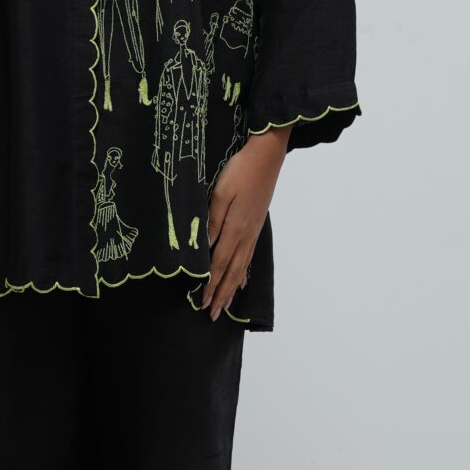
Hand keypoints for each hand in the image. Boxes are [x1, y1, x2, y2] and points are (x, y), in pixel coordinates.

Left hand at [202, 127, 288, 318]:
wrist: (267, 155)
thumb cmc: (240, 170)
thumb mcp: (221, 194)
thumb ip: (213, 222)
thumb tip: (205, 250)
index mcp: (235, 229)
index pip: (219, 264)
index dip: (210, 285)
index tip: (202, 303)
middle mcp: (246, 235)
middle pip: (232, 272)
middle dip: (221, 294)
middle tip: (212, 315)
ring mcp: (253, 231)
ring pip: (241, 267)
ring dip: (231, 288)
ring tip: (225, 305)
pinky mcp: (256, 225)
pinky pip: (249, 256)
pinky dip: (243, 271)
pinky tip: (241, 279)